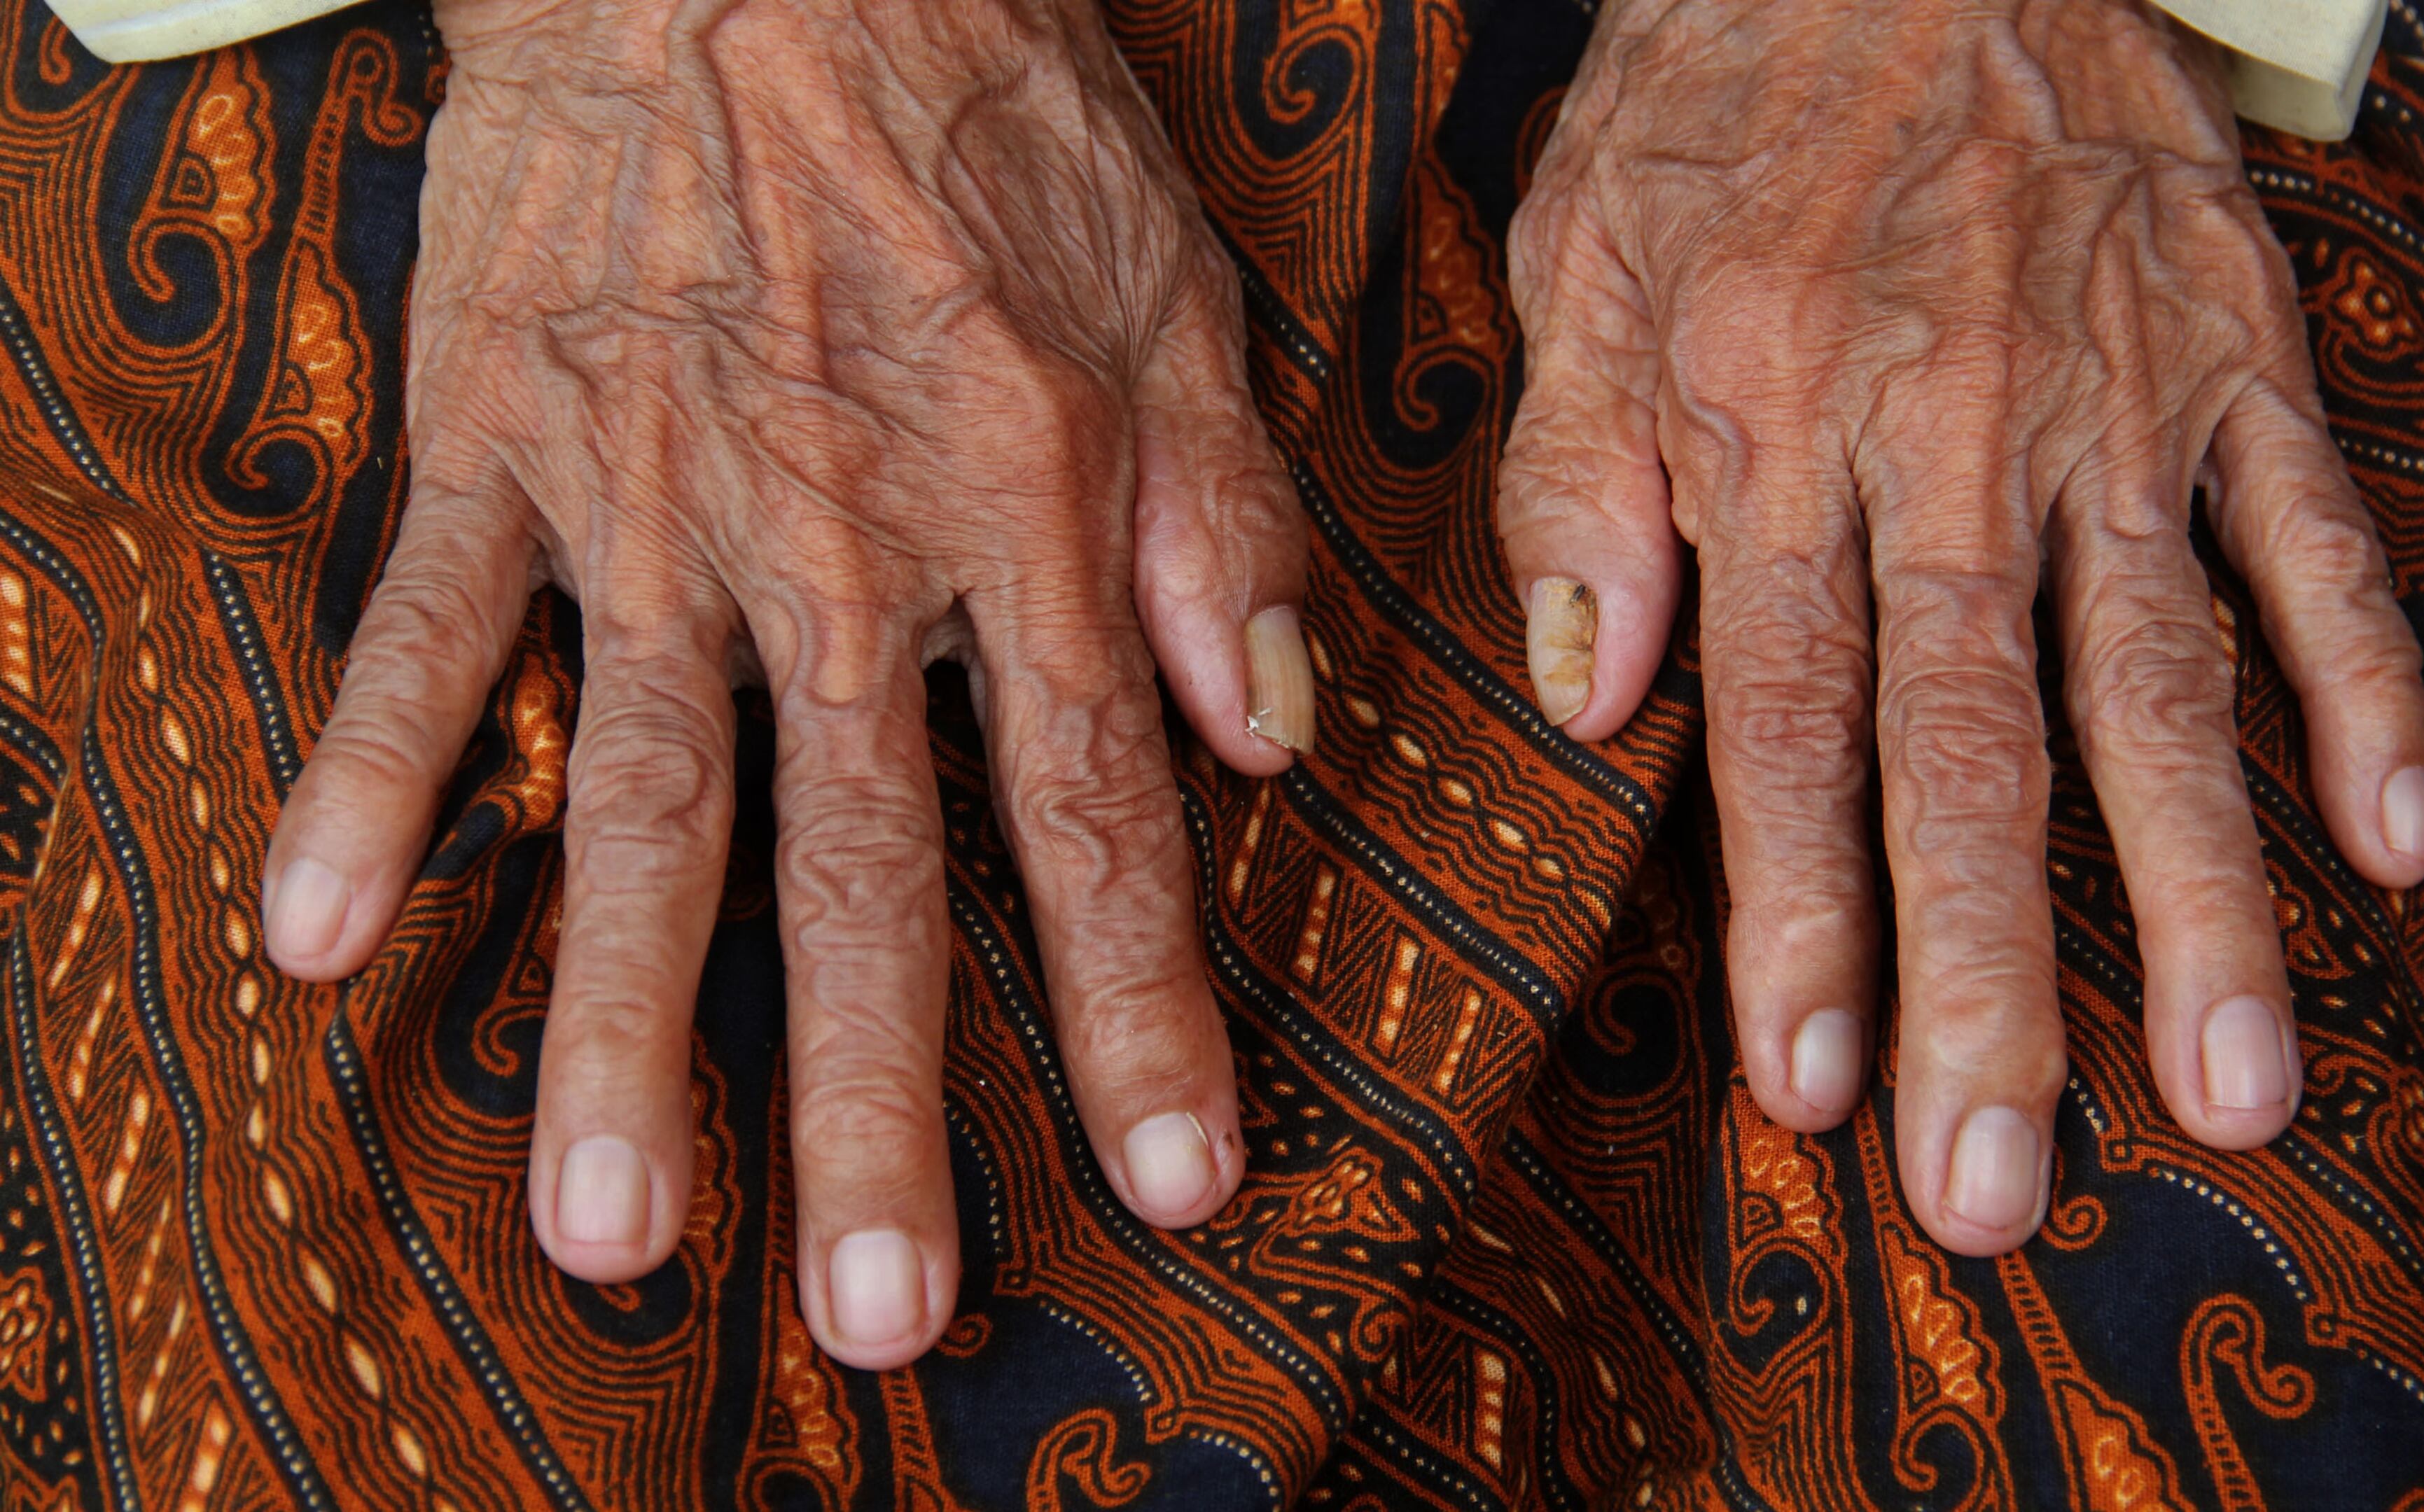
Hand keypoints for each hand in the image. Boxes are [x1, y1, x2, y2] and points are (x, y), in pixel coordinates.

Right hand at [260, 0, 1312, 1366]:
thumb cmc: (978, 95)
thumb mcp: (1169, 286)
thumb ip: (1213, 516)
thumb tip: (1266, 727)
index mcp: (1021, 517)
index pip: (1093, 817)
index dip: (1136, 1012)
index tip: (1167, 1182)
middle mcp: (838, 554)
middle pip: (861, 873)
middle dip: (875, 1100)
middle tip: (875, 1310)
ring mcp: (651, 506)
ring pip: (636, 805)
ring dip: (620, 1026)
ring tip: (606, 1225)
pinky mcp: (502, 436)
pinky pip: (422, 626)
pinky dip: (369, 775)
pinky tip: (318, 940)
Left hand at [1500, 0, 2423, 1252]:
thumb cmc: (1723, 98)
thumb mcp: (1581, 261)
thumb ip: (1576, 483)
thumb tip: (1597, 698)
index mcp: (1773, 433)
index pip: (1785, 721)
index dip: (1799, 917)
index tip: (1809, 1088)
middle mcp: (1950, 443)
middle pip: (1973, 748)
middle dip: (1989, 975)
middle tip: (2006, 1178)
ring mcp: (2115, 404)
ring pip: (2159, 679)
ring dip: (2198, 892)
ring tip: (2237, 1082)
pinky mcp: (2233, 352)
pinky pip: (2309, 531)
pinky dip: (2356, 680)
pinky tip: (2385, 840)